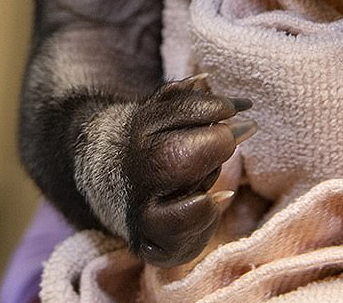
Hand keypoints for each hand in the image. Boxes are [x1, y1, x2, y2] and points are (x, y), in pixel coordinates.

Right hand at [124, 76, 255, 266]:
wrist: (106, 176)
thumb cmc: (151, 139)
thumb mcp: (162, 110)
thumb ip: (196, 100)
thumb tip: (236, 100)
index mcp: (138, 130)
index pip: (183, 111)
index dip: (217, 107)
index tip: (233, 109)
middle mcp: (137, 170)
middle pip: (182, 157)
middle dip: (216, 145)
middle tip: (227, 139)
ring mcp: (142, 210)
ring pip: (188, 204)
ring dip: (208, 183)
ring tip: (207, 173)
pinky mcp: (150, 242)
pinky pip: (190, 236)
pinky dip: (207, 216)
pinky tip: (207, 200)